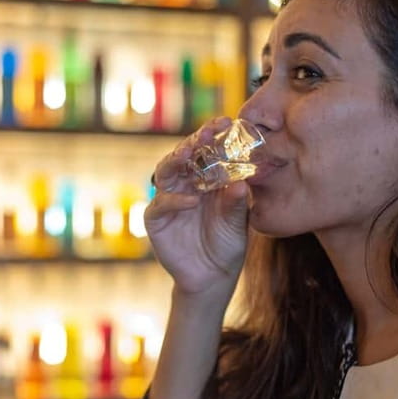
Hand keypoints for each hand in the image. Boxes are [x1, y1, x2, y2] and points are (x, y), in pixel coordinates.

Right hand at [145, 117, 249, 304]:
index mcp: (207, 178)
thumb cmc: (228, 244)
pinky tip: (191, 200)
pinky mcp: (156, 219)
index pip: (207, 150)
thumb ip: (237, 204)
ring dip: (177, 160)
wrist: (213, 276)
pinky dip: (175, 200)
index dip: (213, 136)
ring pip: (167, 172)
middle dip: (194, 141)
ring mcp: (170, 199)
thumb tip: (240, 183)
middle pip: (184, 155)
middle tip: (206, 133)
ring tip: (190, 153)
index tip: (225, 122)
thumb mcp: (238, 223)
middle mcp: (186, 183)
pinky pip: (162, 204)